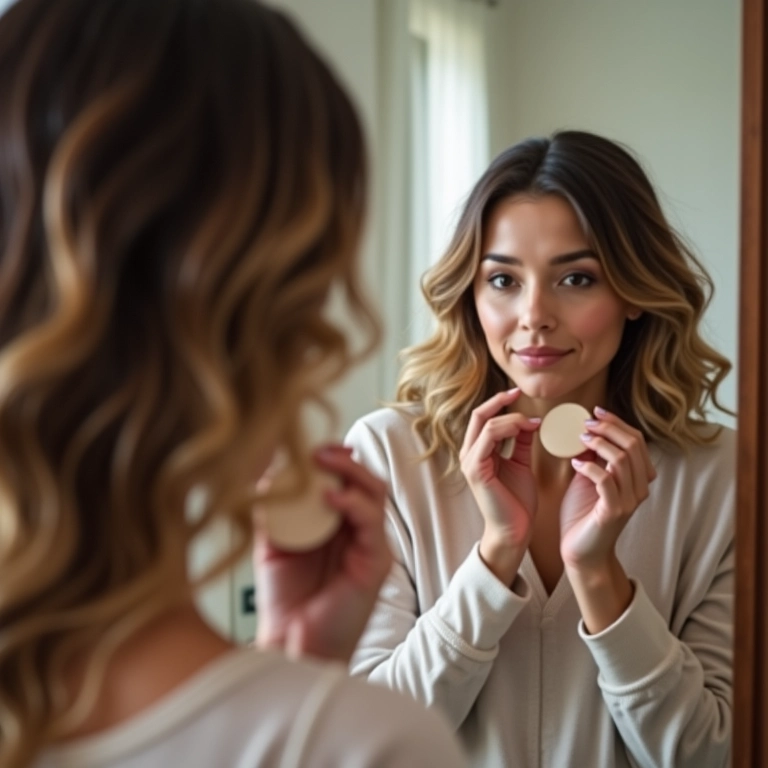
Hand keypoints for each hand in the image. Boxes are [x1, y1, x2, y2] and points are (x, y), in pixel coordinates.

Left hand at [253, 444, 391, 662]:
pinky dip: (353, 504)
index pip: (344, 478)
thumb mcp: (271, 541)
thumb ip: (271, 507)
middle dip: (342, 459)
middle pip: (364, 478)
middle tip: (317, 452)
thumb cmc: (286, 599)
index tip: (307, 447)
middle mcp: (356, 530)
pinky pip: (372, 522)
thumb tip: (262, 469)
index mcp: (335, 523)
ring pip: (375, 492)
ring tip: (323, 464)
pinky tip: (330, 498)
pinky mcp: (376, 562)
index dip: (331, 457)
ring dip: (351, 473)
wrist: (291, 644)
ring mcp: (370, 544)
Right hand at [459, 388, 540, 583]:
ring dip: (512, 417)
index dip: (499, 402)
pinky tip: (529, 429)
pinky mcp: (476, 469)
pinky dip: (510, 428)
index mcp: (477, 451)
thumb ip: (520, 442)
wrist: (515, 531)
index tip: (519, 393)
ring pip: (487, 423)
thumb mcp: (521, 464)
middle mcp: (468, 453)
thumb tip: (529, 421)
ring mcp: (470, 461)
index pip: (483, 417)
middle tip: (520, 393)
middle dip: (500, 401)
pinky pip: (490, 437)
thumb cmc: (516, 502)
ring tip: (533, 421)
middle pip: (479, 414)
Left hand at [560, 408, 656, 570]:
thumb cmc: (584, 514)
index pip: (637, 440)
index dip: (617, 422)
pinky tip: (575, 463)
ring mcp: (629, 500)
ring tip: (580, 439)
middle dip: (609, 428)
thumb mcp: (588, 477)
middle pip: (633, 445)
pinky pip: (606, 481)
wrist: (582, 552)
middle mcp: (639, 488)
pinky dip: (590, 467)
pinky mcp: (614, 511)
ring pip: (623, 460)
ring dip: (599, 444)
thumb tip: (586, 431)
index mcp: (637, 477)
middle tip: (586, 423)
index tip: (595, 411)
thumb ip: (593, 456)